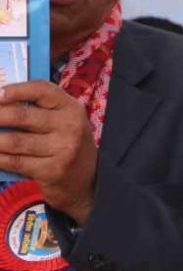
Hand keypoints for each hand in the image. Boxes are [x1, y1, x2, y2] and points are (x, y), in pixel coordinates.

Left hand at [0, 81, 97, 223]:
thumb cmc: (66, 144)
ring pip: (14, 141)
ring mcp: (62, 149)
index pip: (42, 90)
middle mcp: (70, 126)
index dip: (16, 90)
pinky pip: (15, 161)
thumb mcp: (63, 121)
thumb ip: (39, 108)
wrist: (86, 180)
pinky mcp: (52, 170)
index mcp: (71, 108)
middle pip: (21, 116)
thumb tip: (0, 100)